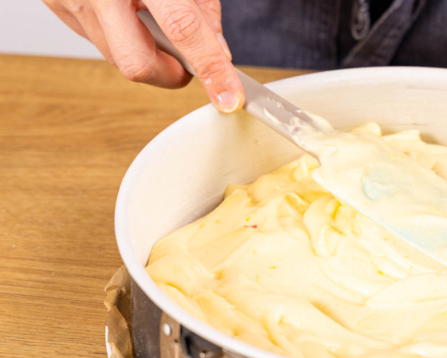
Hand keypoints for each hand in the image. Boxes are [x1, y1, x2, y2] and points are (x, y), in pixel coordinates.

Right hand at [42, 0, 242, 111]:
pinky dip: (121, 35)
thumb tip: (219, 53)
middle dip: (170, 73)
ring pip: (118, 57)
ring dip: (146, 51)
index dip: (210, 67)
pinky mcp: (56, 5)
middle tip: (186, 61)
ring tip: (151, 17)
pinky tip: (124, 10)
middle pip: (138, 63)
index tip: (228, 97)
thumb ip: (202, 9)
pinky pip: (98, 41)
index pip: (182, 29)